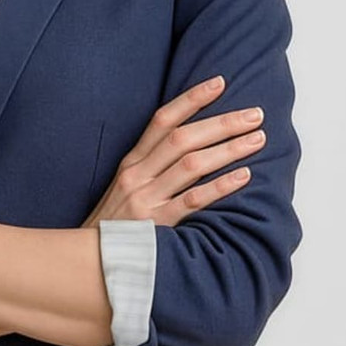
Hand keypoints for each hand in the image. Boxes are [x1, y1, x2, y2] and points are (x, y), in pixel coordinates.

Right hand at [82, 75, 265, 229]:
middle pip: (183, 138)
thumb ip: (151, 167)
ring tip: (257, 139)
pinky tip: (244, 177)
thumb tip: (190, 146)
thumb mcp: (125, 187)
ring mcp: (146, 199)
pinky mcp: (156, 224)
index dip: (191, 99)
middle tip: (254, 114)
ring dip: (228, 149)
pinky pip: (193, 200)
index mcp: (131, 162)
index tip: (220, 83)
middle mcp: (138, 175)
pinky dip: (221, 186)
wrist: (89, 262)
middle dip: (222, 123)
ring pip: (192, 164)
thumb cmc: (114, 225)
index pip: (162, 120)